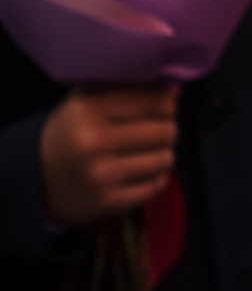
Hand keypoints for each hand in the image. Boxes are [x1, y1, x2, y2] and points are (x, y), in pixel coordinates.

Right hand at [39, 85, 179, 227]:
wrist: (35, 179)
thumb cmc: (72, 133)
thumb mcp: (88, 101)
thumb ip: (130, 89)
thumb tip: (176, 88)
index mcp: (88, 110)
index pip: (156, 102)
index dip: (166, 104)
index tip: (161, 107)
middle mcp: (94, 142)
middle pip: (165, 130)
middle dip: (167, 129)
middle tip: (155, 130)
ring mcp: (102, 176)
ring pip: (165, 158)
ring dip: (163, 153)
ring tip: (146, 151)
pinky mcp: (110, 202)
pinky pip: (158, 185)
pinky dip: (156, 176)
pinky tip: (139, 171)